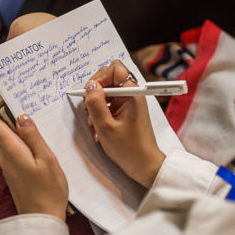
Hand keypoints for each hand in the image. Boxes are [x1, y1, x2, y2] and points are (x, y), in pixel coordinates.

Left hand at [0, 111, 68, 219]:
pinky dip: (23, 148)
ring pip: (10, 144)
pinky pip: (15, 155)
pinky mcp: (13, 176)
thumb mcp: (46, 158)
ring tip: (40, 131)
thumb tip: (21, 117)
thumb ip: (33, 137)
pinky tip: (39, 152)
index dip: (0, 111)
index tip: (13, 102)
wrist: (42, 220)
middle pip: (2, 132)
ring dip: (21, 135)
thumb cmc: (48, 189)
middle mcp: (4, 158)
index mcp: (11, 150)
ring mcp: (7, 168)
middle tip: (34, 113)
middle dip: (14, 121)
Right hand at [84, 60, 164, 187]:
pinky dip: (102, 112)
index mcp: (131, 93)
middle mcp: (132, 94)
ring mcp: (129, 102)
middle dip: (96, 91)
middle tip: (90, 109)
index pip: (114, 68)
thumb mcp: (105, 127)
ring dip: (97, 104)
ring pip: (107, 91)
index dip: (100, 78)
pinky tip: (99, 128)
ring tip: (94, 123)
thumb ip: (95, 104)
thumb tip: (89, 86)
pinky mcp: (126, 111)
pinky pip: (110, 103)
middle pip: (109, 78)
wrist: (144, 165)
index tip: (91, 95)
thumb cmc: (128, 148)